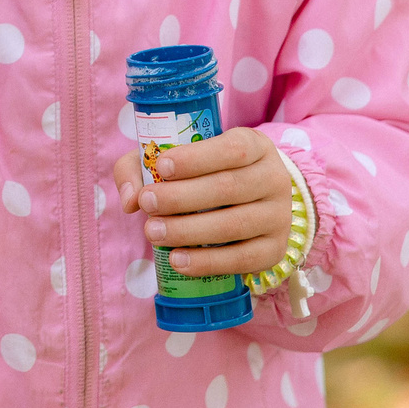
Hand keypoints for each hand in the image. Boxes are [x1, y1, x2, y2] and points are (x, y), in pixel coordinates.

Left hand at [112, 127, 293, 278]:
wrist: (249, 204)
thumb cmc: (203, 174)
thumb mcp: (176, 158)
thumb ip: (142, 167)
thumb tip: (130, 198)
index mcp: (254, 145)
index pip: (231, 149)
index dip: (196, 159)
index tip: (161, 167)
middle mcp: (274, 178)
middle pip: (228, 187)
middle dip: (181, 197)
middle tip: (146, 203)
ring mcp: (279, 216)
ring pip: (234, 224)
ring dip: (189, 230)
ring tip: (153, 232)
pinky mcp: (275, 249)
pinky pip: (243, 259)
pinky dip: (208, 262)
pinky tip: (177, 260)